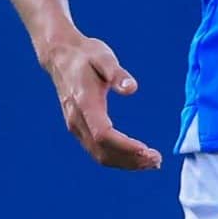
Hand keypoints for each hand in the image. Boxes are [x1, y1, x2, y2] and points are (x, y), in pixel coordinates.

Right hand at [40, 33, 160, 169]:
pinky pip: (96, 150)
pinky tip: (134, 157)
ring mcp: (76, 125)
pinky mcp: (79, 127)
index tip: (147, 151)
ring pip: (98, 154)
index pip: (104, 134)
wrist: (61, 55)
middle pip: (102, 150)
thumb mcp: (104, 58)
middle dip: (129, 160)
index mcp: (84, 104)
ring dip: (124, 162)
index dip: (125, 146)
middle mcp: (77, 119)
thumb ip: (117, 74)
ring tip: (150, 162)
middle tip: (156, 161)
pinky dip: (116, 157)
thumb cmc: (86, 55)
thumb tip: (132, 88)